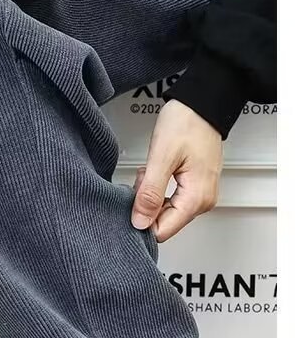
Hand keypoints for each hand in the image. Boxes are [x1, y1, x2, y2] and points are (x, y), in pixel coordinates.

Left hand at [131, 100, 222, 241]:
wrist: (200, 105)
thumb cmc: (185, 124)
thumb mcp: (161, 158)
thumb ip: (150, 193)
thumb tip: (140, 222)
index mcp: (196, 199)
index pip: (163, 231)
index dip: (141, 219)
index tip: (134, 196)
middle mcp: (202, 202)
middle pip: (163, 222)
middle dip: (145, 203)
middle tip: (143, 177)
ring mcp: (200, 195)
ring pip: (164, 210)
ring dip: (150, 194)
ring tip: (150, 171)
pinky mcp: (195, 187)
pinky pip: (169, 198)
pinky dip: (156, 187)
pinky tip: (155, 171)